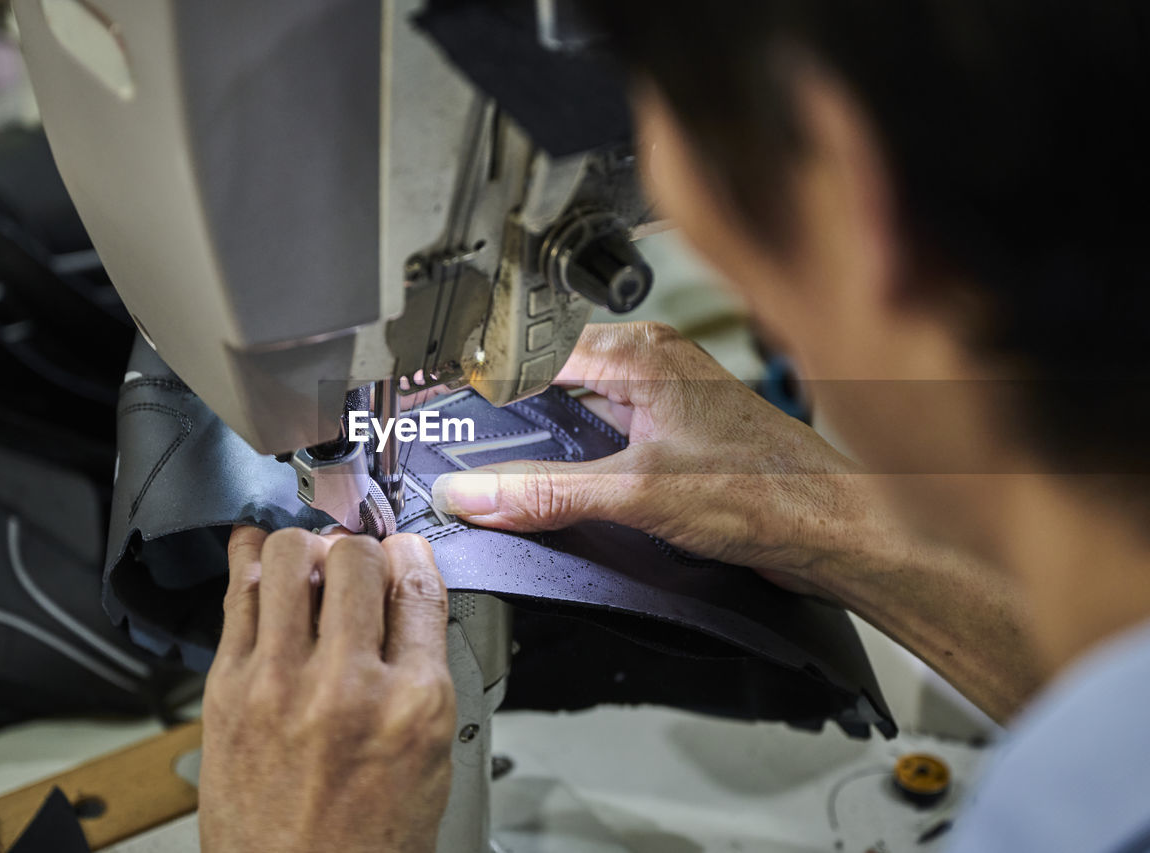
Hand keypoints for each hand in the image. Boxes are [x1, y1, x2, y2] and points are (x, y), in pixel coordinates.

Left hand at [199, 527, 455, 852]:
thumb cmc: (365, 844)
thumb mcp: (432, 758)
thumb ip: (425, 671)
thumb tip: (408, 600)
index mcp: (415, 704)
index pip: (419, 585)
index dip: (412, 554)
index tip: (405, 552)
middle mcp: (347, 685)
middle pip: (357, 557)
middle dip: (362, 551)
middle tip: (357, 565)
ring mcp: (279, 683)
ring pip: (291, 555)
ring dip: (307, 549)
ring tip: (312, 565)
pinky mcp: (226, 690)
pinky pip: (236, 593)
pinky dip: (250, 562)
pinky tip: (260, 560)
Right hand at [431, 322, 892, 599]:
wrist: (834, 528)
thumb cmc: (767, 491)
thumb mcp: (636, 494)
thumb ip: (546, 494)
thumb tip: (476, 494)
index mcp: (643, 355)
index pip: (536, 353)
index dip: (485, 383)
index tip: (444, 412)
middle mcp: (656, 365)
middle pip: (555, 377)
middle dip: (510, 412)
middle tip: (461, 449)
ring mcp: (669, 399)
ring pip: (583, 406)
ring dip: (547, 436)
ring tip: (501, 470)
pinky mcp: (680, 434)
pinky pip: (610, 432)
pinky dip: (580, 454)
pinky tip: (565, 486)